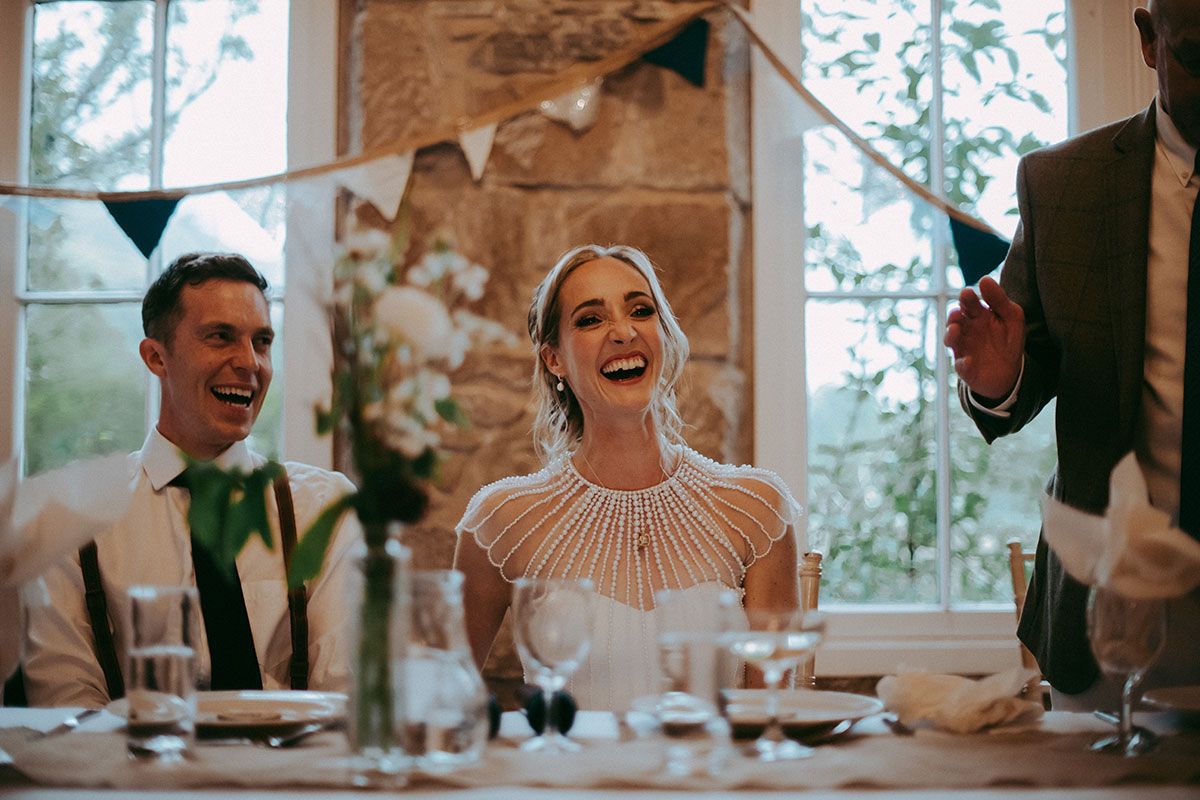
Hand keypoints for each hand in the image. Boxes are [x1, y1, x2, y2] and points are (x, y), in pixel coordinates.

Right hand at [944, 277, 1024, 400]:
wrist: (1010, 371)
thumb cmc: (1008, 339)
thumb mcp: (1011, 316)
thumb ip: (999, 299)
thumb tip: (984, 279)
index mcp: (977, 315)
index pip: (968, 303)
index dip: (966, 299)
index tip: (967, 293)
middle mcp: (967, 330)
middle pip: (956, 320)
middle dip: (954, 316)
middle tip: (957, 312)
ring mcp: (964, 348)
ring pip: (951, 340)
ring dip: (951, 335)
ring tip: (955, 330)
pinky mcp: (965, 368)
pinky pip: (961, 365)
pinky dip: (963, 363)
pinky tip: (969, 361)